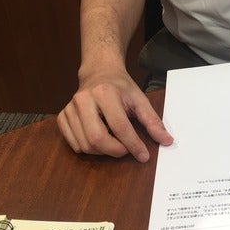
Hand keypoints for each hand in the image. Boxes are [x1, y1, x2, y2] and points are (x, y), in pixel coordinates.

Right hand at [56, 66, 172, 162]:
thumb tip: (167, 141)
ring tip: (114, 142)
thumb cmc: (121, 88)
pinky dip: (88, 148)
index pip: (120, 126)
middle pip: (97, 138)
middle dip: (115, 151)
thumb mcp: (140, 99)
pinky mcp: (62, 117)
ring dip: (102, 151)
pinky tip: (99, 138)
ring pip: (85, 145)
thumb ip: (153, 121)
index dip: (133, 144)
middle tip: (126, 151)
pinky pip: (74, 144)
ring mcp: (70, 108)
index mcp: (105, 93)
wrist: (99, 73)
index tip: (144, 156)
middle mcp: (84, 99)